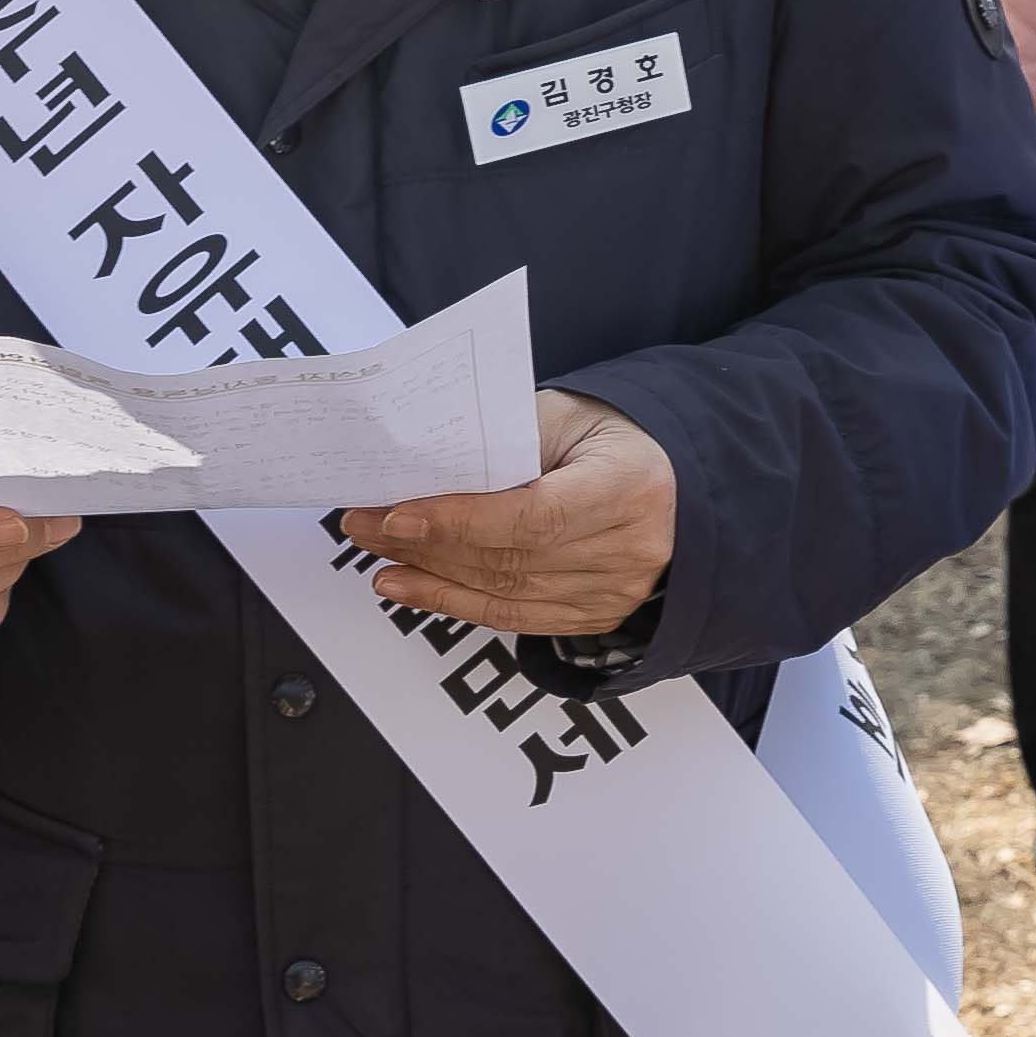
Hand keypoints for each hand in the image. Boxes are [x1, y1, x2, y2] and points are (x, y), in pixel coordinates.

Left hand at [341, 390, 677, 636]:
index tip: (397, 515)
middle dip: (425, 544)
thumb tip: (421, 468)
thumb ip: (502, 442)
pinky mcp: (594, 616)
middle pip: (509, 560)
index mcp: (628, 487)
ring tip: (376, 555)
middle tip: (363, 523)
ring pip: (503, 595)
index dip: (459, 522)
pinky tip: (412, 587)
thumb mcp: (565, 417)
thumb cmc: (612, 440)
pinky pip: (513, 618)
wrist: (672, 481)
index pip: (532, 518)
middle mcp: (628, 550)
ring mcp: (615, 592)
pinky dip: (455, 603)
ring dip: (429, 577)